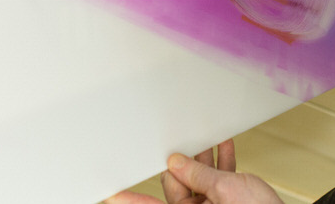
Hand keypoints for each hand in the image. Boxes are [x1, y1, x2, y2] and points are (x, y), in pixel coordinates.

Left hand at [106, 140, 283, 203]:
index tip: (106, 190)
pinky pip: (218, 181)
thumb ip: (199, 174)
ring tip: (207, 136)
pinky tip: (223, 146)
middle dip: (183, 163)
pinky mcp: (228, 203)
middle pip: (176, 185)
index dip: (126, 196)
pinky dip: (220, 164)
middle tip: (184, 140)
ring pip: (198, 180)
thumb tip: (178, 162)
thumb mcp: (226, 189)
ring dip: (203, 159)